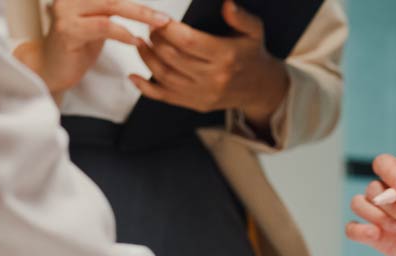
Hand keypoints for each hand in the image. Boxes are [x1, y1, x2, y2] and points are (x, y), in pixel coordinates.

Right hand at [14, 0, 170, 93]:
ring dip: (138, 17)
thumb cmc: (76, 47)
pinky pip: (103, 27)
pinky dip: (123, 33)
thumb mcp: (96, 23)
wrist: (50, 70)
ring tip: (158, 27)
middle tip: (164, 18)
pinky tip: (136, 41)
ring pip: (110, 7)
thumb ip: (111, 11)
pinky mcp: (68, 30)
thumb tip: (138, 7)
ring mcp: (66, 12)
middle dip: (142, 9)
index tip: (158, 11)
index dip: (134, 1)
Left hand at [131, 1, 289, 133]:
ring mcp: (204, 94)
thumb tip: (227, 4)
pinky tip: (134, 76)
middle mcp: (214, 78)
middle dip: (155, 41)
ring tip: (141, 43)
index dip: (167, 29)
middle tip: (149, 28)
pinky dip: (146, 88)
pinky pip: (166, 97)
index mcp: (225, 56)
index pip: (188, 41)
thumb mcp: (254, 31)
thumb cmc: (252, 54)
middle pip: (172, 58)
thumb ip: (241, 17)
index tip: (158, 19)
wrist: (261, 88)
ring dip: (147, 58)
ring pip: (165, 76)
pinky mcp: (197, 104)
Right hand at [346, 151, 395, 255]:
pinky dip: (358, 230)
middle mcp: (392, 194)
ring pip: (360, 205)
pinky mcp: (380, 239)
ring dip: (380, 217)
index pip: (383, 164)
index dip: (390, 173)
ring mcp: (385, 216)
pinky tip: (376, 235)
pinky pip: (352, 229)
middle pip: (373, 189)